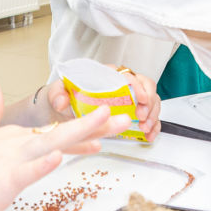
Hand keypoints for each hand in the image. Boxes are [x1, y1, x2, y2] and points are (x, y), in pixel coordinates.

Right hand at [0, 83, 129, 210]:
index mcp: (9, 139)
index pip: (53, 132)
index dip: (83, 127)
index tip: (108, 123)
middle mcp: (11, 145)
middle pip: (60, 132)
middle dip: (94, 125)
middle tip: (125, 118)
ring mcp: (3, 161)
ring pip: (47, 144)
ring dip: (77, 131)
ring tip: (102, 123)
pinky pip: (21, 173)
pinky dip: (39, 165)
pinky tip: (56, 159)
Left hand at [43, 66, 161, 142]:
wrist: (62, 109)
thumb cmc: (65, 96)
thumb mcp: (57, 93)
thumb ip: (58, 94)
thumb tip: (61, 101)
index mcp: (106, 75)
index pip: (128, 75)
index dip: (138, 86)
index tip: (141, 98)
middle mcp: (121, 84)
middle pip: (146, 86)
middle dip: (149, 102)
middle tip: (142, 117)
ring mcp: (128, 99)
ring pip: (151, 101)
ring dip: (153, 114)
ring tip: (145, 128)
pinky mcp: (131, 113)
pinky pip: (149, 116)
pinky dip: (153, 125)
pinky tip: (149, 135)